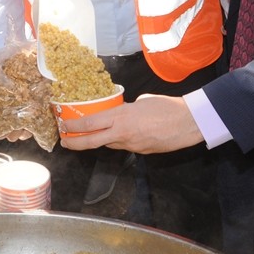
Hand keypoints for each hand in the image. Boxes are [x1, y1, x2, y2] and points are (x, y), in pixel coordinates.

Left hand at [60, 94, 203, 152]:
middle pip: (92, 142)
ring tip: (90, 135)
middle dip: (75, 143)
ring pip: (109, 144)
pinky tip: (120, 135)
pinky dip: (118, 141)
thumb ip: (127, 109)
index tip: (63, 126)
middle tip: (64, 142)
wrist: (190, 122)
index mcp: (121, 117)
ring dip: (99, 140)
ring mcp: (132, 145)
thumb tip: (121, 112)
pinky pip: (124, 146)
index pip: (90, 124)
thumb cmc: (168, 106)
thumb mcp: (142, 101)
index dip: (74, 127)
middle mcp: (123, 133)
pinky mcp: (142, 152)